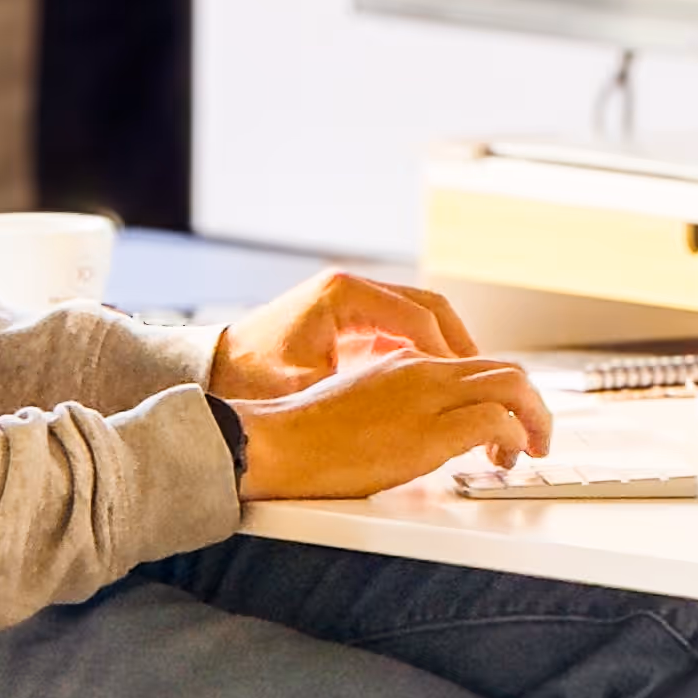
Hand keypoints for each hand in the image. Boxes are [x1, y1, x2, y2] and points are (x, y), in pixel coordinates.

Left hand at [210, 269, 477, 401]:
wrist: (213, 369)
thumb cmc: (248, 377)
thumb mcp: (300, 386)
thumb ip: (350, 392)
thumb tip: (397, 408)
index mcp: (343, 294)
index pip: (416, 316)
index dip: (447, 352)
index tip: (466, 384)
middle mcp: (352, 289)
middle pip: (428, 308)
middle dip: (458, 345)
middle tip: (484, 382)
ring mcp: (353, 303)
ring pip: (419, 316)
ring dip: (446, 348)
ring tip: (468, 385)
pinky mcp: (350, 320)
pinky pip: (401, 329)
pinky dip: (424, 352)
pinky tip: (436, 385)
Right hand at [235, 352, 552, 498]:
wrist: (277, 441)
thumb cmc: (306, 434)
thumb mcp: (362, 404)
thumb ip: (400, 406)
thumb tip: (429, 431)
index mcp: (407, 363)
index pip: (478, 365)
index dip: (506, 395)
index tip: (509, 423)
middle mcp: (424, 371)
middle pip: (507, 370)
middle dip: (534, 405)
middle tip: (535, 438)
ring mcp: (427, 398)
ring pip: (513, 386)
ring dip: (534, 420)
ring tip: (528, 452)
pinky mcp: (427, 432)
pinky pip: (495, 422)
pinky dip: (514, 439)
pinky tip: (503, 461)